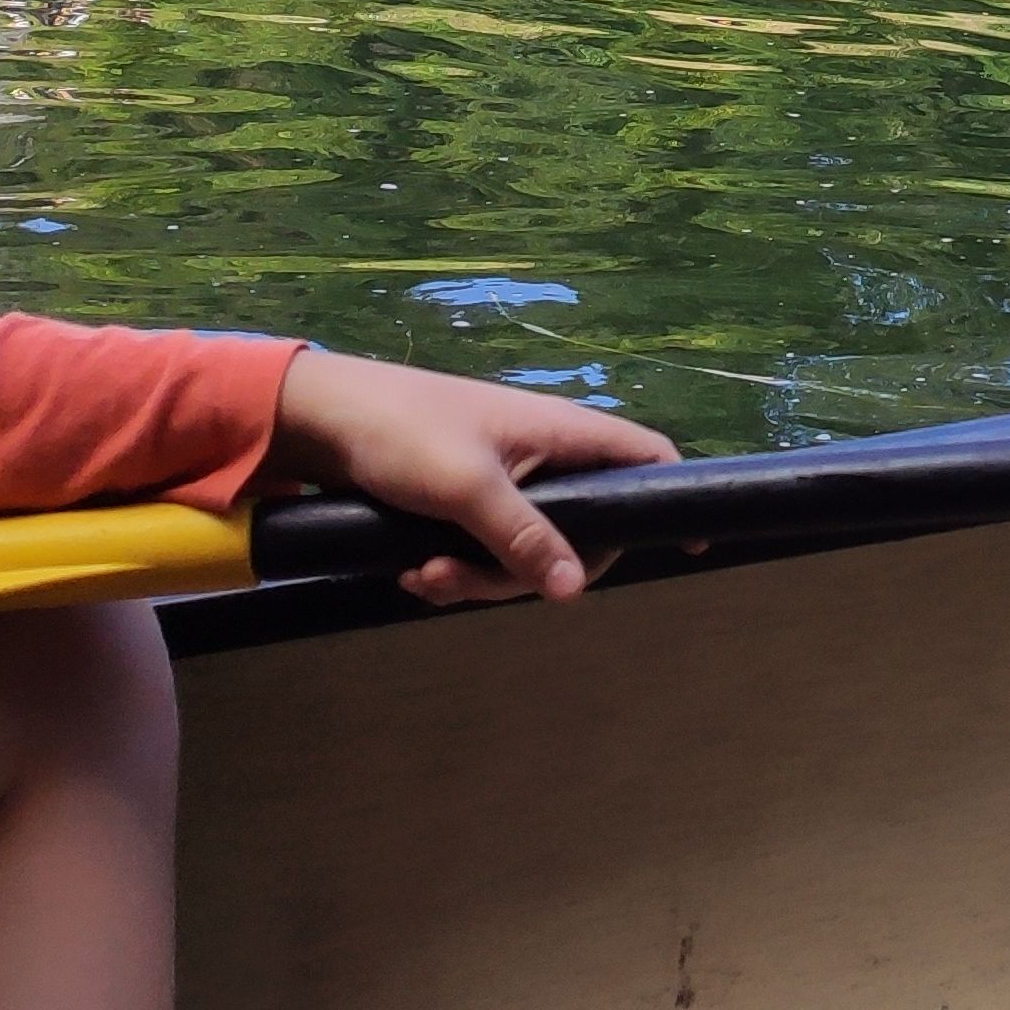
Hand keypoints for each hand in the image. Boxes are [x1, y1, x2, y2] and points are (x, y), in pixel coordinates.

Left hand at [270, 351, 676, 608]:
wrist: (319, 418)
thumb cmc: (401, 432)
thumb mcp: (467, 489)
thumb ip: (526, 539)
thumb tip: (576, 591)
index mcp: (561, 433)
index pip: (645, 459)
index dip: (673, 497)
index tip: (690, 543)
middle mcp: (542, 457)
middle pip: (579, 533)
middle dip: (527, 573)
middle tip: (471, 581)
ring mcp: (505, 481)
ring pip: (524, 553)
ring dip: (478, 579)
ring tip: (424, 577)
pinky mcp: (465, 502)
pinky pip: (484, 552)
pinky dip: (454, 570)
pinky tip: (411, 573)